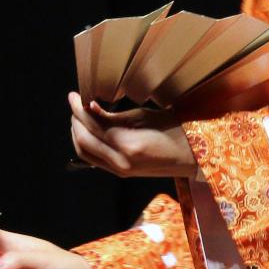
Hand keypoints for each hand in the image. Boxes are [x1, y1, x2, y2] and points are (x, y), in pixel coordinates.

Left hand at [69, 93, 196, 177]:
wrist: (193, 155)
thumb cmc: (175, 130)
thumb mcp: (144, 116)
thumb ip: (114, 116)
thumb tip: (90, 107)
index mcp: (129, 145)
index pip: (93, 126)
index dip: (79, 109)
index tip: (74, 95)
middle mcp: (121, 162)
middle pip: (83, 140)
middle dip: (75, 120)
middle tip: (75, 102)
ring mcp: (120, 171)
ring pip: (84, 152)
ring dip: (77, 133)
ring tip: (79, 115)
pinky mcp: (121, 173)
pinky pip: (94, 159)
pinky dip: (86, 143)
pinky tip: (89, 130)